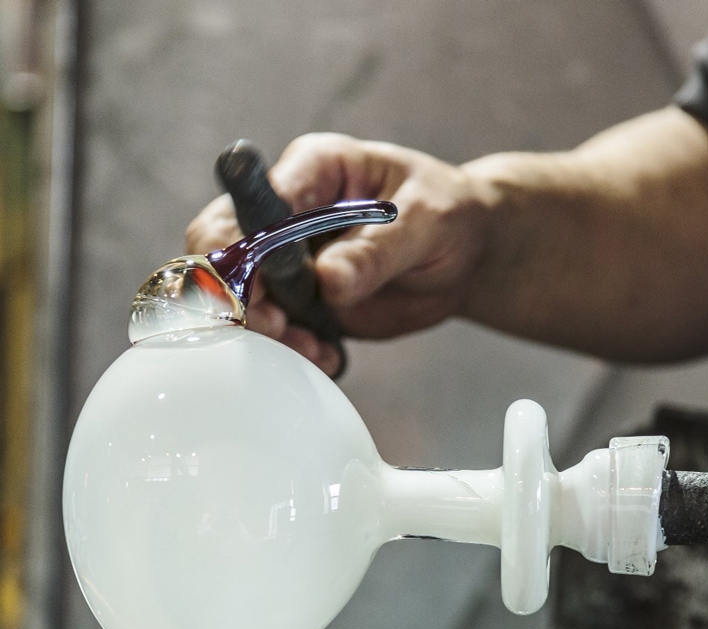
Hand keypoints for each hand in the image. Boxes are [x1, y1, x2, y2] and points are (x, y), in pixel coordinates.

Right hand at [186, 133, 493, 375]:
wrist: (466, 254)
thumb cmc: (449, 215)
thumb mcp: (427, 222)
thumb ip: (377, 250)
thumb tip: (328, 282)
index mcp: (312, 171)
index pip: (247, 206)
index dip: (238, 255)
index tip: (259, 299)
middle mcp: (288, 212)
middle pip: (221, 252)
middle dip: (240, 300)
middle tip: (281, 331)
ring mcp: (290, 259)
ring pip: (240, 298)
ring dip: (266, 333)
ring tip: (313, 350)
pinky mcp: (303, 299)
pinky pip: (276, 328)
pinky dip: (290, 350)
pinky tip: (324, 357)